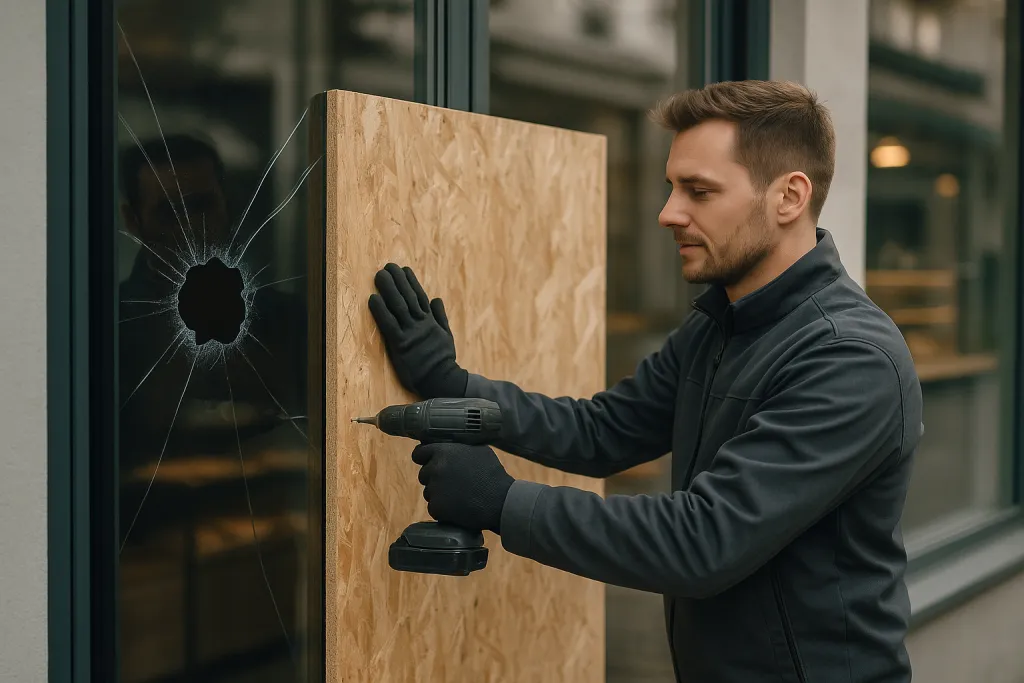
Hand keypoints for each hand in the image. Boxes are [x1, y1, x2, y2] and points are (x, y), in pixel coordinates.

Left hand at [368, 263, 467, 397]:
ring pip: (398, 306)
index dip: (411, 281)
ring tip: (380, 275)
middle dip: (398, 280)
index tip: (404, 269)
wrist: (441, 379)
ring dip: (388, 289)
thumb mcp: (446, 335)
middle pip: (407, 297)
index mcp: (430, 321)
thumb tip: (436, 298)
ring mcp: (410, 333)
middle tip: (388, 266)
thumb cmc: (442, 360)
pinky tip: (373, 298)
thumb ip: (440, 316)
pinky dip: (381, 310)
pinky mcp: (400, 345)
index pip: (420, 296)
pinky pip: (388, 324)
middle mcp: (420, 324)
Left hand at [412, 442, 514, 533]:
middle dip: (434, 478)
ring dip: (439, 494)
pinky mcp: (436, 508)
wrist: (500, 501)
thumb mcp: (479, 450)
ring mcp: (434, 489)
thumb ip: (459, 448)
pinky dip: (443, 509)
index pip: (419, 453)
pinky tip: (458, 507)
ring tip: (458, 496)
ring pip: (429, 492)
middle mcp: (435, 469)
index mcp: (443, 452)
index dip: (424, 458)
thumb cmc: (492, 474)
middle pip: (424, 474)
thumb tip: (450, 446)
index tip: (427, 462)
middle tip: (452, 483)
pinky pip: (434, 507)